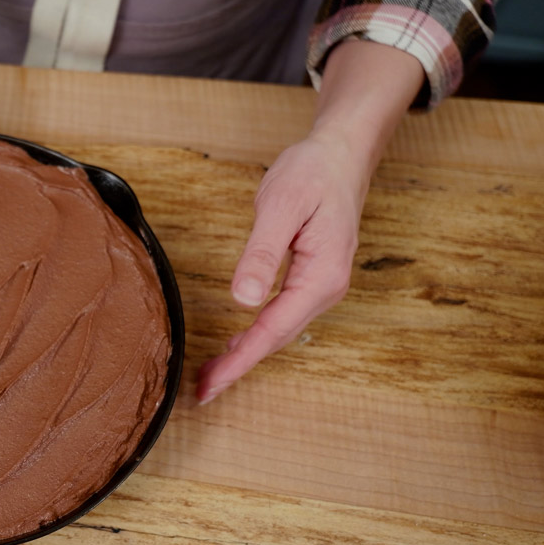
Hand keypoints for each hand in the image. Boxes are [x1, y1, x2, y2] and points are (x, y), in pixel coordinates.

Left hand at [195, 39, 425, 404]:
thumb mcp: (280, 207)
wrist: (341, 154)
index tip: (213, 383)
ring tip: (212, 376)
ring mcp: (321, 286)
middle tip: (202, 390)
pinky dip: (256, 336)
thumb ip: (261, 253)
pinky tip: (237, 345)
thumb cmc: (312, 174)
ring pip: (279, 330)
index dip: (240, 360)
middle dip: (239, 366)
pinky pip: (281, 316)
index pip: (273, 329)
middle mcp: (325, 288)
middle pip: (276, 338)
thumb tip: (244, 298)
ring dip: (246, 354)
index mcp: (320, 276)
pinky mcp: (311, 279)